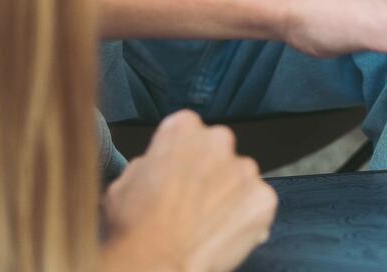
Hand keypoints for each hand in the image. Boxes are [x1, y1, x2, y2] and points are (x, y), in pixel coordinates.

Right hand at [102, 110, 276, 271]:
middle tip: (192, 202)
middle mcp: (219, 139)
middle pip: (218, 151)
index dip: (180, 157)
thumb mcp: (123, 184)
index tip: (175, 177)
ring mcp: (245, 169)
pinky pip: (257, 205)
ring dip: (229, 195)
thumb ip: (148, 165)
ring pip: (239, 177)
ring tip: (207, 224)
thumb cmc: (133, 228)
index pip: (187, 132)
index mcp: (184, 128)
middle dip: (209, 171)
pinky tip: (223, 235)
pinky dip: (246, 218)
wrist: (155, 266)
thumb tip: (156, 167)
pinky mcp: (263, 198)